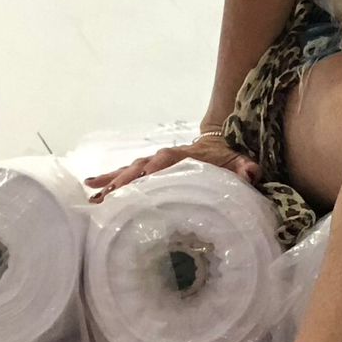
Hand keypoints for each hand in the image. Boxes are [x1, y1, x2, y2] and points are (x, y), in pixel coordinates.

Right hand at [84, 136, 260, 203]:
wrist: (215, 142)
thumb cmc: (224, 159)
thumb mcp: (238, 161)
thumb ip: (245, 168)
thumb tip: (251, 172)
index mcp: (184, 156)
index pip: (167, 163)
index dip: (154, 172)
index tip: (141, 183)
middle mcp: (163, 158)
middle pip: (141, 168)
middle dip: (126, 183)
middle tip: (110, 199)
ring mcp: (152, 162)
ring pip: (129, 171)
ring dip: (112, 183)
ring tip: (94, 197)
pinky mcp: (145, 167)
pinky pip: (123, 171)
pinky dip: (108, 178)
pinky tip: (90, 186)